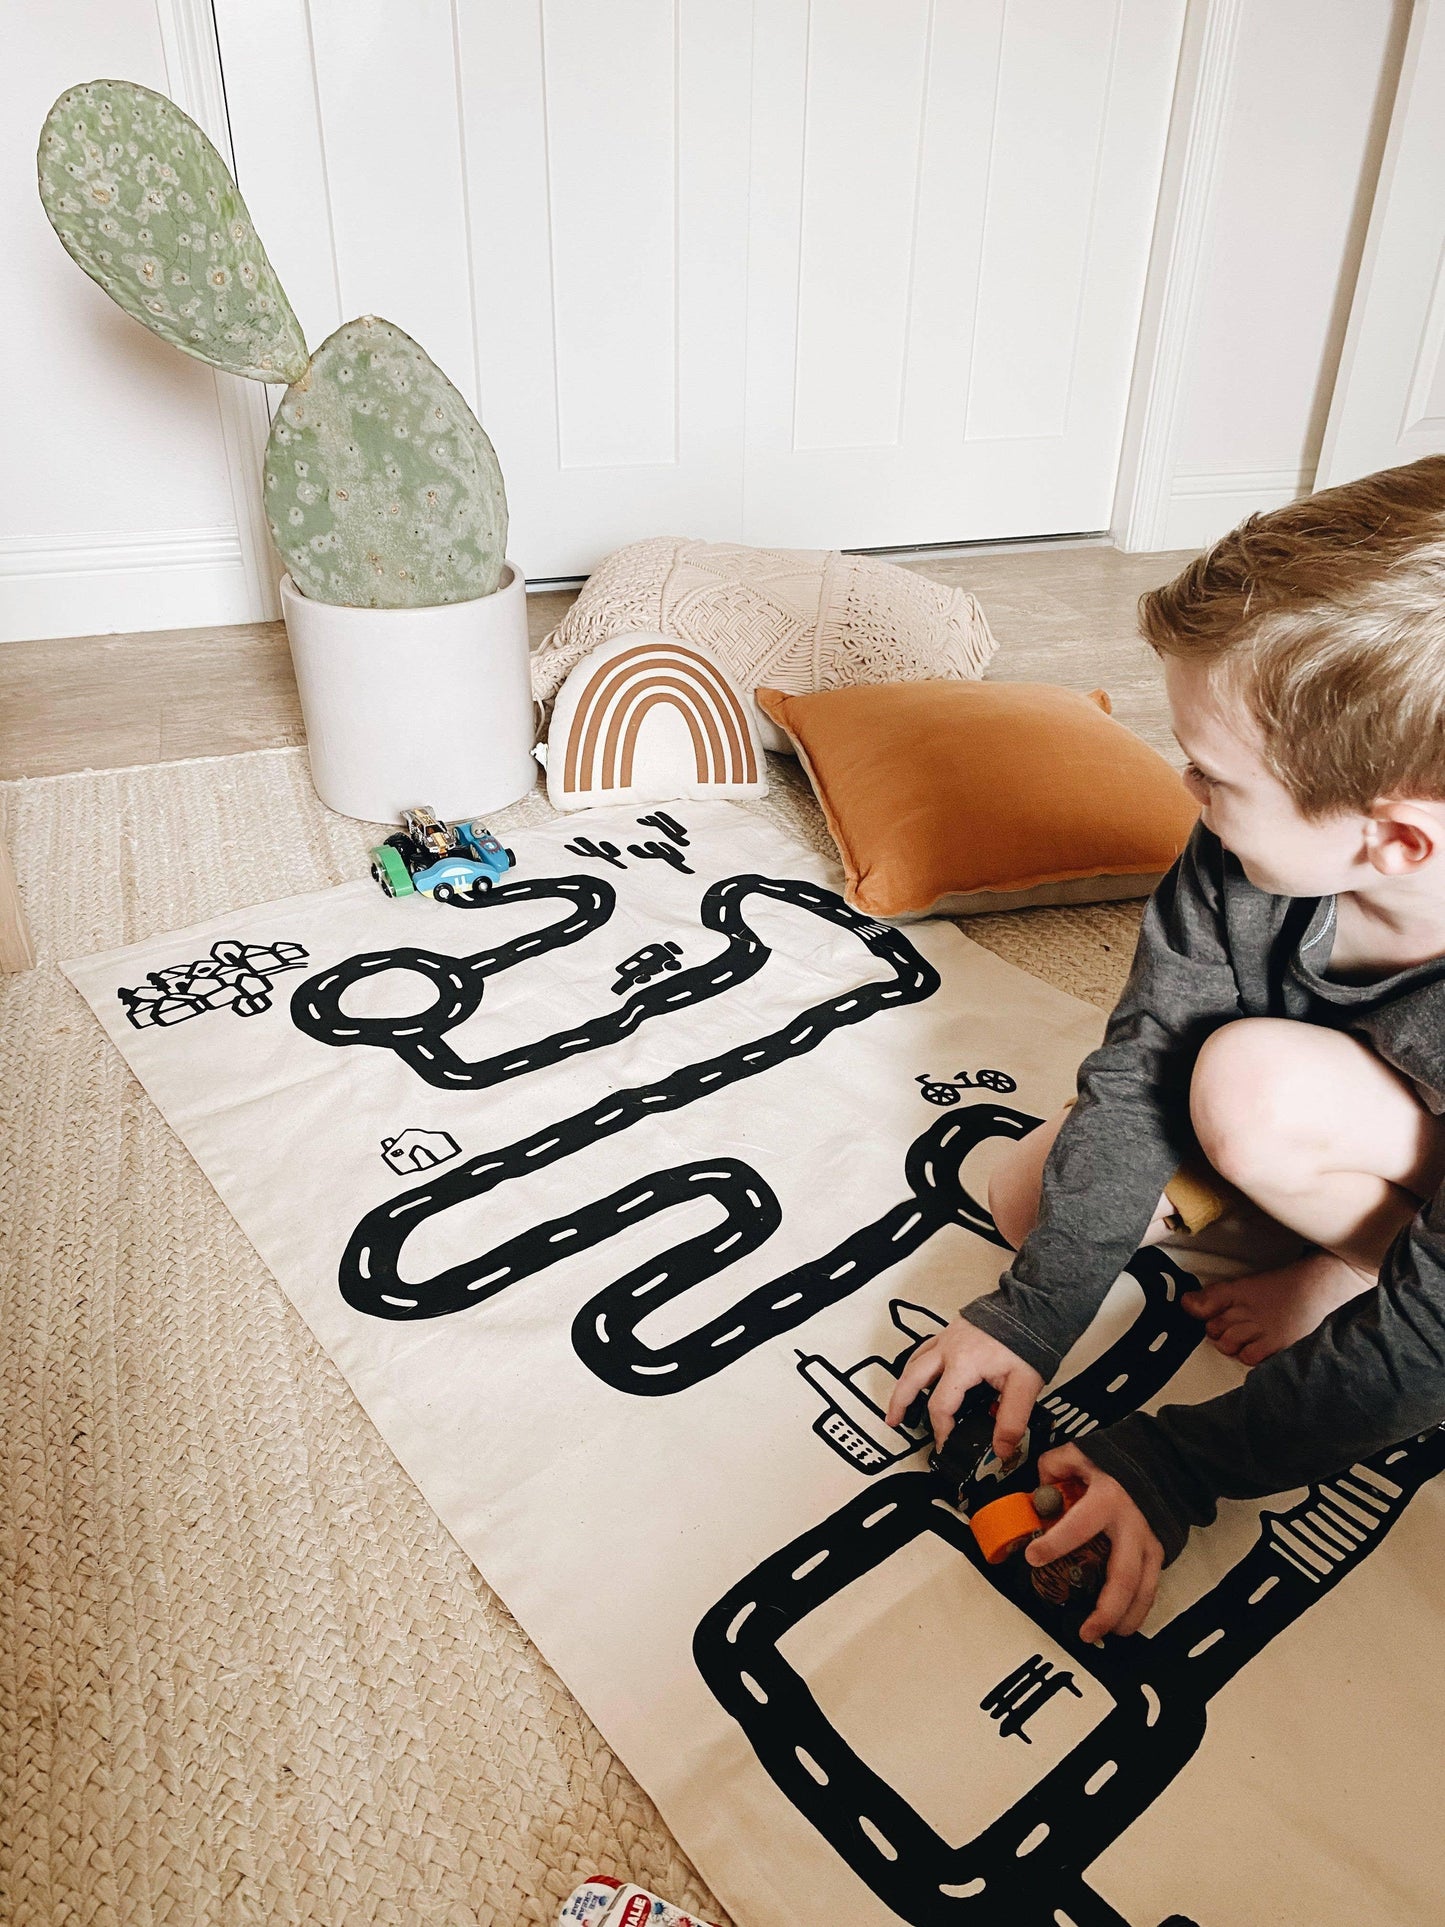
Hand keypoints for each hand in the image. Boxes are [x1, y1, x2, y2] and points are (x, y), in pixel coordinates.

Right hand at [883, 1316, 1042, 1463]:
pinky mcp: (953, 1330)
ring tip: (899, 1399)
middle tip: (893, 1420)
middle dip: (899, 1402)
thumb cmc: (1029, 1341)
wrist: (1033, 1307)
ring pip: (914, 1361)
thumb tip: (1001, 1449)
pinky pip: (925, 1348)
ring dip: (904, 1382)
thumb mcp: (1025, 1386)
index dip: (941, 1430)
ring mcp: (948, 1337)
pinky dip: (917, 1363)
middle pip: (912, 1379)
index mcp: (963, 1365)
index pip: (941, 1405)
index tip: (946, 1444)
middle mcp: (948, 1349)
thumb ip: (1011, 1421)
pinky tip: (922, 1371)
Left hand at [1026, 1444, 1163, 1640]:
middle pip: (1122, 1577)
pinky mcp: (1160, 1552)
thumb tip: (1038, 1490)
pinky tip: (1123, 1623)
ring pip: (1143, 1590)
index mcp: (1107, 1500)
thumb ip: (1054, 1466)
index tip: (1034, 1558)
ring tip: (1104, 1634)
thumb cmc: (1119, 1460)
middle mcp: (1131, 1527)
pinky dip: (1139, 1608)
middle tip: (1084, 1631)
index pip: (1078, 1527)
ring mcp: (1149, 1542)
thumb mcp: (1082, 1453)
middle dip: (1105, 1609)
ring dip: (1125, 1618)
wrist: (1166, 1461)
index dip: (1055, 1544)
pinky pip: (1151, 1586)